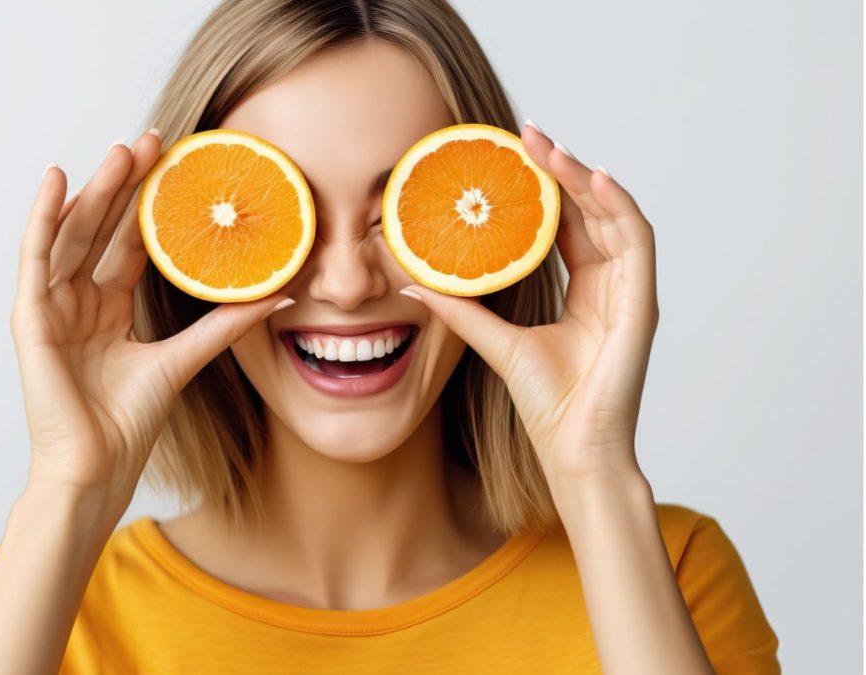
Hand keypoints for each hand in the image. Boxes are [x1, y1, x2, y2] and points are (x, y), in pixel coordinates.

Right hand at [11, 130, 292, 514]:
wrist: (97, 469)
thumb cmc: (130, 424)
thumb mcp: (184, 359)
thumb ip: (225, 324)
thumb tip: (281, 294)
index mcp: (108, 310)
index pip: (130, 244)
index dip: (152, 206)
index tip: (177, 167)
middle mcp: (78, 302)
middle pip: (102, 230)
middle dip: (126, 184)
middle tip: (153, 141)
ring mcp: (51, 307)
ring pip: (73, 234)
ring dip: (95, 191)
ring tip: (122, 152)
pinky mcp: (30, 318)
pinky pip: (35, 258)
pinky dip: (43, 218)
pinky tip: (57, 181)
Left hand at [401, 122, 658, 483]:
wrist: (573, 449)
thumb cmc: (546, 404)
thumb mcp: (495, 341)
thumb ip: (463, 309)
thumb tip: (414, 284)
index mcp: (585, 292)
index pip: (567, 225)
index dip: (544, 188)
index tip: (512, 155)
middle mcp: (611, 285)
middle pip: (590, 211)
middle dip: (561, 170)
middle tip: (526, 135)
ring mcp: (631, 292)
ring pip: (614, 215)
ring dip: (584, 178)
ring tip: (550, 149)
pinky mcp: (643, 304)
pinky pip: (637, 240)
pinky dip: (618, 206)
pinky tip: (592, 179)